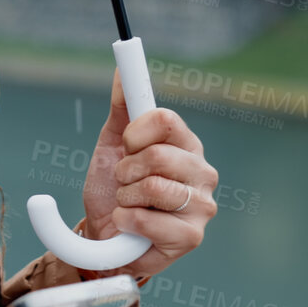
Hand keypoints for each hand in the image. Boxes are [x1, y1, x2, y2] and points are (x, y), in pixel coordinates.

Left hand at [77, 66, 217, 281]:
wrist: (105, 235)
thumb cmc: (114, 189)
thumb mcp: (113, 144)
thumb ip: (123, 107)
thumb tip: (123, 70)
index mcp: (187, 145)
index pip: (165, 120)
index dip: (135, 133)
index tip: (126, 146)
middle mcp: (202, 172)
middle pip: (158, 155)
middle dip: (126, 170)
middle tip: (125, 182)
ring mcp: (202, 206)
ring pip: (152, 187)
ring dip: (125, 198)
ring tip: (129, 204)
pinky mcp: (192, 237)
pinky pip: (148, 221)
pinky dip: (127, 221)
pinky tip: (131, 226)